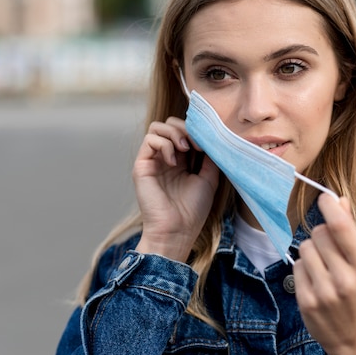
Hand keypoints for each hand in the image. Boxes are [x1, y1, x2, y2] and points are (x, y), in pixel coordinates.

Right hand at [133, 117, 218, 261]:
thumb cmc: (192, 210)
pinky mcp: (142, 165)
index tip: (207, 144)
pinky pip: (149, 140)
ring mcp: (152, 160)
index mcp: (181, 161)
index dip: (195, 131)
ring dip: (175, 132)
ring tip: (185, 149)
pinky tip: (174, 162)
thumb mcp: (209, 179)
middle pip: (169, 124)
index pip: (184, 131)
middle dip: (185, 127)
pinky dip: (165, 144)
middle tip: (196, 144)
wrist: (177, 230)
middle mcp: (165, 157)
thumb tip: (213, 138)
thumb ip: (210, 157)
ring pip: (157, 127)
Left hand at [293, 193, 355, 354]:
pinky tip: (316, 281)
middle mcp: (345, 278)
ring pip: (305, 247)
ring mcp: (324, 291)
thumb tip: (340, 200)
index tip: (324, 198)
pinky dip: (303, 269)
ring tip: (324, 268)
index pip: (340, 226)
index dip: (328, 206)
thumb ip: (352, 232)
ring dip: (311, 252)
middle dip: (322, 235)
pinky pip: (296, 266)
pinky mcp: (306, 301)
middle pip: (319, 233)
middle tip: (330, 250)